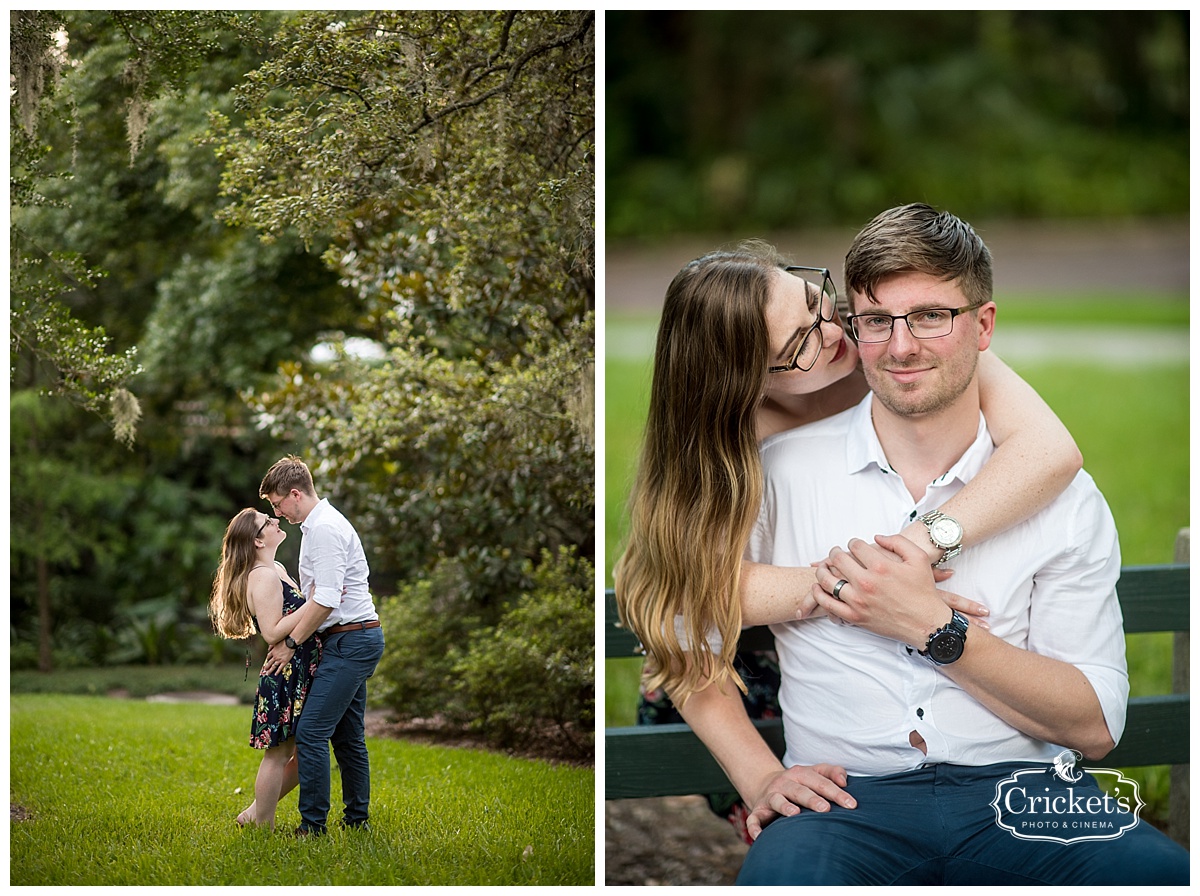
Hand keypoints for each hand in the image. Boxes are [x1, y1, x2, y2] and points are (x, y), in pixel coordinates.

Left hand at [262, 640, 295, 673]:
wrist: (290, 643)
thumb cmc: (284, 641)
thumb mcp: (276, 642)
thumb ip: (271, 646)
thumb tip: (268, 648)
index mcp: (273, 651)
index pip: (268, 657)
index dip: (267, 660)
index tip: (266, 661)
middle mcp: (275, 656)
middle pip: (269, 663)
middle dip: (266, 667)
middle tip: (264, 670)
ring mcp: (279, 660)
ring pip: (273, 666)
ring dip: (270, 670)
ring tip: (267, 673)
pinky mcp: (284, 662)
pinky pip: (280, 668)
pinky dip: (277, 671)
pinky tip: (276, 674)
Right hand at [745, 763, 856, 840]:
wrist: (766, 785)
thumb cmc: (799, 784)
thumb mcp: (814, 773)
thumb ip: (831, 772)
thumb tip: (844, 780)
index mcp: (801, 774)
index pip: (820, 781)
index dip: (836, 792)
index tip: (851, 805)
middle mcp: (784, 783)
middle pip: (799, 790)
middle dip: (812, 799)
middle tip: (826, 809)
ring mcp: (770, 796)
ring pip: (777, 800)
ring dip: (784, 806)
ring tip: (795, 814)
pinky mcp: (758, 810)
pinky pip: (753, 818)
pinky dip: (754, 827)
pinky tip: (759, 836)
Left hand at [817, 551, 989, 627]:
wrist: (927, 623)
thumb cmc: (923, 591)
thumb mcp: (918, 558)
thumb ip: (898, 542)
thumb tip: (876, 537)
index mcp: (881, 567)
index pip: (855, 546)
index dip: (853, 542)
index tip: (854, 545)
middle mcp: (867, 583)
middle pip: (838, 560)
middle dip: (835, 552)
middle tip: (837, 553)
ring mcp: (858, 601)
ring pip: (828, 581)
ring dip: (822, 570)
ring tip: (824, 567)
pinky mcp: (854, 617)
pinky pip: (828, 604)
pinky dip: (819, 594)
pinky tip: (819, 587)